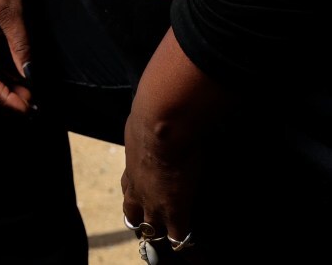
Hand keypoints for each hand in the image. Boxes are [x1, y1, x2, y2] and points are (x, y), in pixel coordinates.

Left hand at [122, 30, 228, 254]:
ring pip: (154, 230)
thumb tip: (166, 84)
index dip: (136, 193)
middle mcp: (137, 184)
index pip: (130, 184)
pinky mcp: (174, 210)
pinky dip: (191, 249)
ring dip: (165, 238)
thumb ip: (157, 105)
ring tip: (177, 246)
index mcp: (131, 159)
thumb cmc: (157, 104)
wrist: (163, 116)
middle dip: (143, 222)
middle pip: (135, 214)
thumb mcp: (149, 107)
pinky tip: (201, 256)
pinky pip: (181, 239)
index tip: (141, 199)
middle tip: (152, 229)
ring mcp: (155, 200)